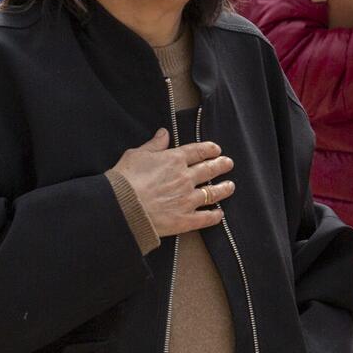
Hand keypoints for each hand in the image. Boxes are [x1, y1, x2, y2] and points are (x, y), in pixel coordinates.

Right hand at [111, 130, 233, 238]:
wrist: (122, 207)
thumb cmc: (125, 179)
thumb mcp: (137, 154)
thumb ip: (154, 144)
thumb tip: (164, 133)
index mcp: (174, 160)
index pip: (198, 151)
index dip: (209, 149)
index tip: (216, 150)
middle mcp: (185, 178)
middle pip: (209, 169)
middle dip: (221, 165)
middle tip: (228, 163)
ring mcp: (187, 199)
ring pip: (212, 193)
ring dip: (223, 189)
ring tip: (230, 186)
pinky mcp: (185, 219)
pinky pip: (205, 218)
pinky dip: (215, 216)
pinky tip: (219, 214)